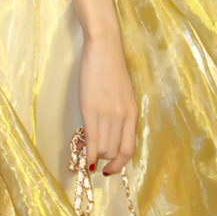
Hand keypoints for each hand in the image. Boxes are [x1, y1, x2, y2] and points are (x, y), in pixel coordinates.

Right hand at [79, 30, 138, 175]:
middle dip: (104, 159)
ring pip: (102, 148)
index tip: (109, 169)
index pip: (128, 150)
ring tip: (87, 153)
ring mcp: (107, 113)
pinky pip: (92, 139)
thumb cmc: (111, 67)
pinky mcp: (91, 109)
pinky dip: (88, 154)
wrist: (104, 47)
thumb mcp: (123, 93)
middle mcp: (122, 117)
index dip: (119, 164)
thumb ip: (121, 113)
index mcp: (132, 113)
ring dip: (94, 155)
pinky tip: (84, 161)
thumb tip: (111, 133)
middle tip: (94, 158)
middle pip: (113, 151)